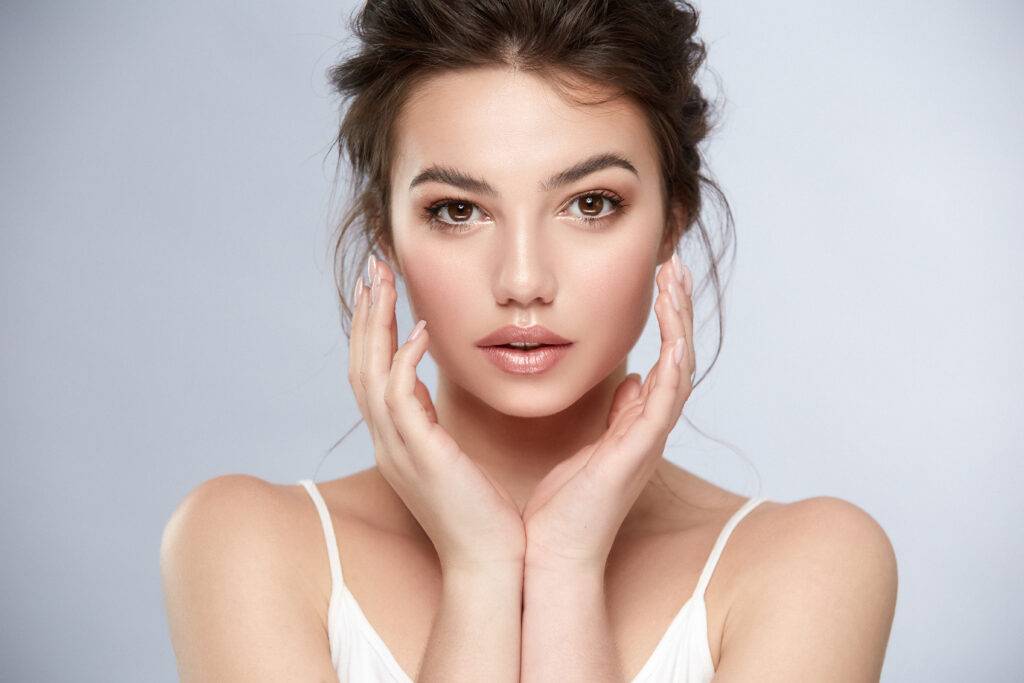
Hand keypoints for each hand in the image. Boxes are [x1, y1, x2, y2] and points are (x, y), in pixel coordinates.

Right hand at [349, 256, 526, 572]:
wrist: (491, 562)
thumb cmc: (484, 513)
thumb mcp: (453, 458)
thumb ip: (434, 423)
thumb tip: (428, 389)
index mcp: (397, 440)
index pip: (372, 373)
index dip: (372, 329)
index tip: (380, 288)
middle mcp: (388, 442)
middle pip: (360, 365)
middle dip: (365, 314)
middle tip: (372, 267)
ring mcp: (398, 450)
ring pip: (370, 374)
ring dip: (375, 325)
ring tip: (382, 281)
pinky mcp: (420, 457)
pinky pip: (400, 401)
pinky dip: (404, 362)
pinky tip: (419, 331)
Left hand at [521, 256, 695, 572]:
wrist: (551, 551)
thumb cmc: (562, 506)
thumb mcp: (589, 448)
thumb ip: (616, 415)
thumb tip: (633, 380)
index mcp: (636, 426)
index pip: (661, 361)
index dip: (665, 320)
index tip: (659, 279)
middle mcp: (650, 429)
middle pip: (678, 356)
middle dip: (678, 308)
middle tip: (675, 263)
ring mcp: (649, 439)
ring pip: (680, 368)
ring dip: (680, 322)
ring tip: (675, 278)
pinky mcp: (640, 450)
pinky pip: (667, 396)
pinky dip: (673, 359)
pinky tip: (672, 326)